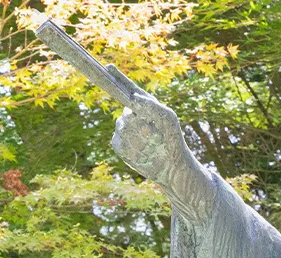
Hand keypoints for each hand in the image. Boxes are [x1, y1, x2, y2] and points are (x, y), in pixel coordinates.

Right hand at [99, 66, 190, 184]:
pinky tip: (143, 153)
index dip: (117, 78)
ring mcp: (123, 130)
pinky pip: (119, 142)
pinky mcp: (119, 145)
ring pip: (123, 128)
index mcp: (143, 105)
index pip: (127, 89)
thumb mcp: (168, 119)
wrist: (171, 168)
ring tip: (153, 144)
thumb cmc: (173, 141)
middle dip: (139, 124)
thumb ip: (152, 106)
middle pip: (125, 112)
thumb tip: (133, 98)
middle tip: (156, 134)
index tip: (108, 67)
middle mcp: (131, 115)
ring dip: (139, 138)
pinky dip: (132, 149)